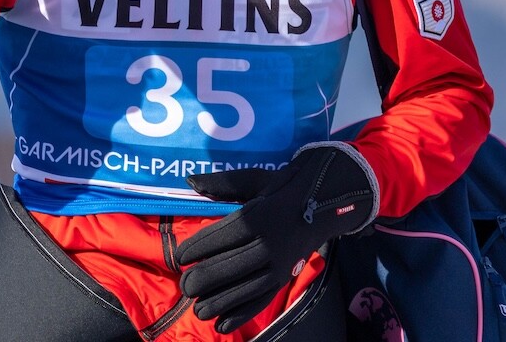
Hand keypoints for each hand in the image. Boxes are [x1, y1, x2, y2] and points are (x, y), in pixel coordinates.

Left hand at [177, 144, 377, 333]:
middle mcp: (271, 243)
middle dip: (204, 279)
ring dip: (219, 302)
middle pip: (231, 266)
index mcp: (261, 216)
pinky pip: (262, 300)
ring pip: (246, 289)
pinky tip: (222, 324)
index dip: (198, 249)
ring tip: (198, 309)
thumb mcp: (254, 180)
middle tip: (185, 285)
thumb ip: (222, 183)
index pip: (223, 236)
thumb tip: (191, 180)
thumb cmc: (283, 189)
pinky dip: (242, 314)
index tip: (180, 257)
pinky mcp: (284, 279)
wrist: (325, 203)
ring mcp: (280, 265)